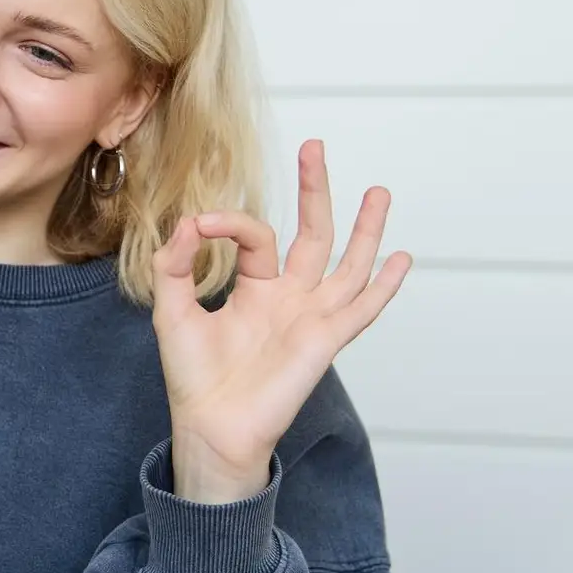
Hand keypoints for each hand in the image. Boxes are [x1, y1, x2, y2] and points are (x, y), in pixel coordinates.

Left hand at [150, 139, 410, 503]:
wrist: (210, 425)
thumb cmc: (193, 376)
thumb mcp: (172, 310)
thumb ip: (175, 264)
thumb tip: (189, 221)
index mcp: (256, 289)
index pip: (256, 236)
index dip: (229, 222)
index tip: (200, 223)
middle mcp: (289, 298)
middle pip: (312, 234)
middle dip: (315, 191)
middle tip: (315, 147)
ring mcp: (311, 317)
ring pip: (347, 264)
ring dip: (365, 229)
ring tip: (379, 191)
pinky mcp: (324, 340)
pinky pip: (361, 309)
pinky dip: (383, 285)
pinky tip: (401, 258)